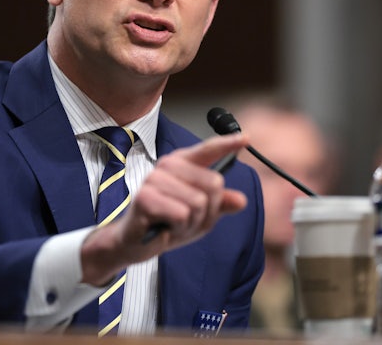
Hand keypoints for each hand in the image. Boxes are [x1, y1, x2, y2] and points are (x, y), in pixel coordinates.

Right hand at [80, 132, 248, 285]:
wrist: (135, 242)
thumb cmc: (167, 223)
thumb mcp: (200, 216)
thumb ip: (219, 205)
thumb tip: (241, 200)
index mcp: (182, 164)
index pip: (207, 149)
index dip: (227, 143)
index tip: (246, 139)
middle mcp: (167, 166)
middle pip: (213, 183)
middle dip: (207, 211)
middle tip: (187, 219)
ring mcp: (154, 179)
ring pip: (198, 201)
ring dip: (191, 222)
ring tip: (174, 224)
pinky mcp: (144, 197)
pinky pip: (181, 214)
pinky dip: (179, 227)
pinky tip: (165, 228)